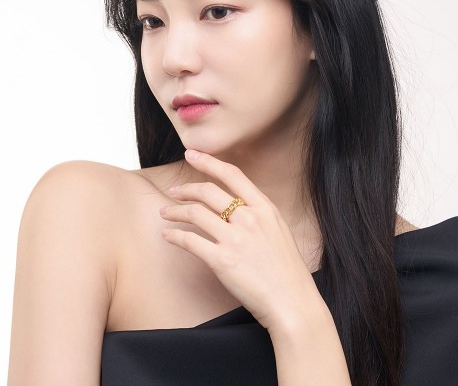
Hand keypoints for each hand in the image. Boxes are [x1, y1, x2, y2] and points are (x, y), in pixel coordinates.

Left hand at [160, 149, 321, 331]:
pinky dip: (174, 235)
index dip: (209, 162)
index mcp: (265, 208)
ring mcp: (236, 238)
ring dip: (174, 211)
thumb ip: (259, 215)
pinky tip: (167, 235)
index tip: (192, 154)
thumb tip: (238, 206)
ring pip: (195, 213)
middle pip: (208, 191)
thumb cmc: (287, 270)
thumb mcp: (279, 231)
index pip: (233, 175)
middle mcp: (250, 218)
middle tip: (173, 192)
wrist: (293, 302)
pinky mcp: (222, 260)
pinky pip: (190, 241)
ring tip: (165, 213)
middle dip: (186, 188)